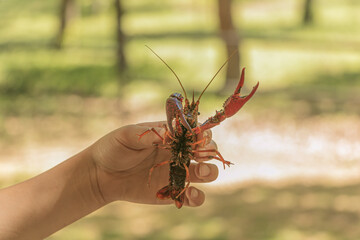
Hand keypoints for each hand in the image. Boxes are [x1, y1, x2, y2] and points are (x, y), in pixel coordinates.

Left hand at [90, 121, 218, 206]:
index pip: (193, 131)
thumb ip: (147, 134)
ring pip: (204, 172)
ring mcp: (175, 172)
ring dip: (209, 171)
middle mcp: (177, 153)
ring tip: (201, 171)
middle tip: (200, 154)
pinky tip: (190, 195)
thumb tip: (167, 132)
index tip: (200, 137)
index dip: (201, 133)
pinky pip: (191, 196)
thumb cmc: (114, 148)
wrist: (100, 174)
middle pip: (204, 151)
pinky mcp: (171, 191)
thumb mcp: (127, 135)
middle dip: (209, 151)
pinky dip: (197, 197)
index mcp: (170, 135)